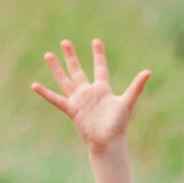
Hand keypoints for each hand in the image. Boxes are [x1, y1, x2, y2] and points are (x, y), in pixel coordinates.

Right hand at [31, 38, 148, 151]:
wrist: (107, 142)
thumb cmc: (118, 124)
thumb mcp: (127, 101)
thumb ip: (136, 86)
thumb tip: (148, 71)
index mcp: (102, 89)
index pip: (100, 67)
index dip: (98, 54)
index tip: (96, 41)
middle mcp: (89, 92)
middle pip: (78, 70)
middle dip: (71, 56)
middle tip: (65, 42)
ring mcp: (78, 100)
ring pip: (65, 80)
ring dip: (56, 68)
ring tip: (48, 54)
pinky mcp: (71, 109)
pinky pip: (55, 99)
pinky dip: (45, 93)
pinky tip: (34, 85)